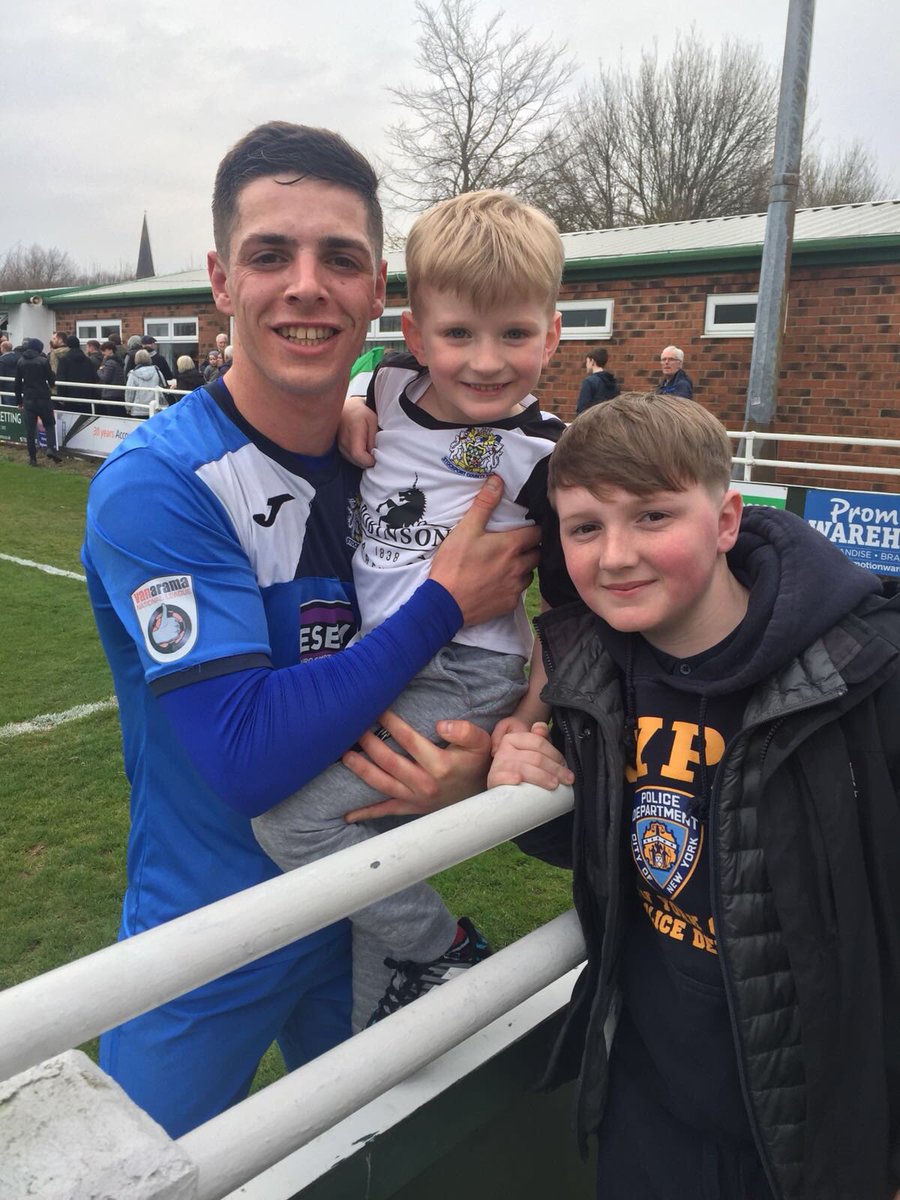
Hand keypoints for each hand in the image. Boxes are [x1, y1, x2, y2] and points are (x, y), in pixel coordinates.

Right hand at [338, 395, 376, 466]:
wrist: (347, 408)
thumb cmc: (362, 413)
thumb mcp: (373, 421)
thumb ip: (373, 439)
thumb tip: (373, 455)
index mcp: (353, 432)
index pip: (358, 455)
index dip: (368, 461)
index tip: (375, 458)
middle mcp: (344, 440)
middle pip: (356, 461)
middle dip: (367, 461)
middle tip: (374, 454)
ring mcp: (340, 444)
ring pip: (353, 461)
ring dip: (362, 460)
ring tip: (368, 450)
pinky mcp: (339, 447)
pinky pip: (350, 458)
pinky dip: (357, 457)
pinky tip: (362, 449)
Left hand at [342, 710, 491, 821]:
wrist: (482, 792)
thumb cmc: (477, 762)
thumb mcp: (480, 742)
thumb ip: (464, 731)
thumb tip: (441, 725)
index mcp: (440, 765)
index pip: (408, 740)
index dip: (390, 723)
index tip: (377, 710)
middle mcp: (425, 784)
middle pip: (389, 761)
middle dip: (369, 743)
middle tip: (355, 728)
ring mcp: (416, 799)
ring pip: (382, 784)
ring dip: (361, 770)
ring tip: (345, 756)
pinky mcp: (412, 809)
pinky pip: (386, 811)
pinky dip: (366, 813)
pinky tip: (348, 814)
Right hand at [429, 475, 539, 625]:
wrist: (444, 604)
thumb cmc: (453, 564)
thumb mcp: (465, 530)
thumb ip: (484, 505)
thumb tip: (497, 481)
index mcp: (511, 546)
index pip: (537, 533)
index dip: (532, 529)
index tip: (523, 529)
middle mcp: (519, 567)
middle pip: (537, 553)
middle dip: (530, 548)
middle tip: (515, 546)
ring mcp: (515, 587)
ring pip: (530, 573)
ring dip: (523, 568)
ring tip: (507, 564)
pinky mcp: (509, 604)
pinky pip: (518, 592)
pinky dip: (513, 586)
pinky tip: (499, 583)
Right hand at [487, 722, 573, 790]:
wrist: (502, 778)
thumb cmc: (520, 762)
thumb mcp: (529, 746)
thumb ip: (538, 736)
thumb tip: (541, 727)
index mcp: (513, 738)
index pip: (538, 743)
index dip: (555, 754)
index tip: (565, 766)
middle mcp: (504, 749)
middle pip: (535, 757)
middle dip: (554, 769)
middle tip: (567, 779)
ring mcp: (498, 764)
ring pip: (524, 768)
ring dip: (541, 777)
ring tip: (554, 784)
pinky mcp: (493, 779)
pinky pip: (501, 777)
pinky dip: (509, 778)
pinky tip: (518, 781)